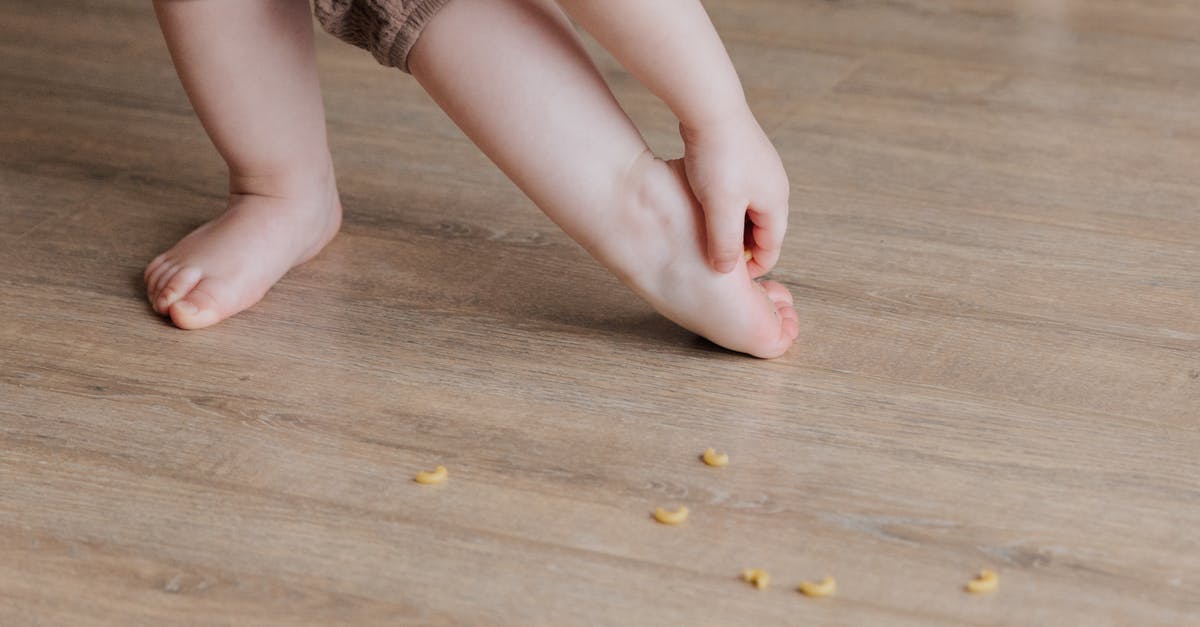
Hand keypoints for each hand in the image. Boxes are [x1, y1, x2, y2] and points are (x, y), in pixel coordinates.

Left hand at [680, 109, 788, 276]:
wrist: (709, 107)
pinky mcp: (743, 158)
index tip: (726, 278)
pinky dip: (723, 207)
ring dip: (729, 227)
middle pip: (762, 231)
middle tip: (712, 259)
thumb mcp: (719, 208)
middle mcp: (774, 186)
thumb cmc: (717, 157)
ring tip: (704, 235)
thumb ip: (724, 243)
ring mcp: (760, 170)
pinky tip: (701, 208)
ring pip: (747, 212)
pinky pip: (737, 194)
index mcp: (776, 202)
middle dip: (740, 248)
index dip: (752, 268)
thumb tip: (726, 271)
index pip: (772, 248)